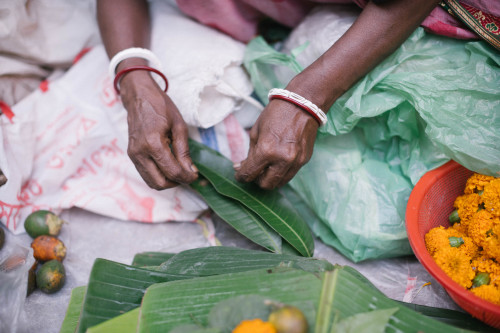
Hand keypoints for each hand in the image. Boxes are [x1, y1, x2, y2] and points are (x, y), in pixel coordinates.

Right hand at [120, 71, 197, 189]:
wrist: (138, 95)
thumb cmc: (160, 106)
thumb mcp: (178, 126)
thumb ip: (184, 150)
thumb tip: (191, 170)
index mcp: (153, 144)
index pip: (172, 172)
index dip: (187, 177)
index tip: (196, 175)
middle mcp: (140, 153)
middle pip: (160, 183)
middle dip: (177, 182)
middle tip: (188, 174)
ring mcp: (133, 155)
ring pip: (151, 182)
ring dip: (167, 182)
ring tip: (179, 171)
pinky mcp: (132, 155)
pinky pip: (146, 174)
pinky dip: (159, 176)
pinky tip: (169, 167)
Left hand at [234, 99, 318, 189]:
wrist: (302, 105)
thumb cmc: (275, 114)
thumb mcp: (256, 132)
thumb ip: (250, 153)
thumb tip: (241, 167)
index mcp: (266, 150)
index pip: (249, 174)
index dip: (241, 177)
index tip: (239, 174)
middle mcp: (282, 160)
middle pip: (265, 185)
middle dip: (256, 180)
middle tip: (254, 170)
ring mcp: (295, 162)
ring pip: (279, 183)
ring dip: (270, 178)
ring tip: (265, 167)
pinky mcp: (304, 160)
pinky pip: (290, 174)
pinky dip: (281, 172)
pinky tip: (277, 162)